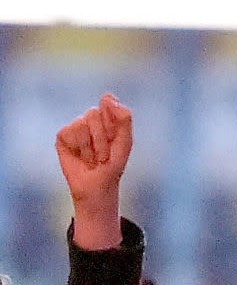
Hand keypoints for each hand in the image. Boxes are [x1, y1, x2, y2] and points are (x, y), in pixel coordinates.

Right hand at [56, 94, 131, 248]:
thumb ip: (123, 119)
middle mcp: (90, 120)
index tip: (113, 136)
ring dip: (92, 146)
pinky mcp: (63, 136)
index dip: (112, 121)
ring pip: (82, 124)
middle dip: (102, 138)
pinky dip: (79, 148)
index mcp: (108, 118)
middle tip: (104, 154)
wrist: (97, 188)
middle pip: (94, 113)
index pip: (109, 103)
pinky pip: (70, 132)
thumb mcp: (124, 143)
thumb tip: (108, 96)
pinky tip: (81, 158)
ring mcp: (76, 127)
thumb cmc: (112, 167)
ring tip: (93, 159)